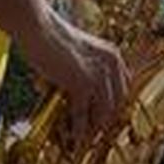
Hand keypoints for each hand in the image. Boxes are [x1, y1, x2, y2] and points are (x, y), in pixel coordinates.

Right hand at [16, 10, 127, 145]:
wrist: (39, 27)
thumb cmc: (52, 36)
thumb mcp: (81, 51)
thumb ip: (89, 67)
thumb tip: (87, 92)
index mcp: (113, 55)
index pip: (124, 87)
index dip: (115, 103)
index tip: (108, 114)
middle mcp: (111, 65)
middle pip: (117, 102)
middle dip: (107, 118)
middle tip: (97, 130)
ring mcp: (98, 75)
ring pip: (103, 111)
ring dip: (95, 126)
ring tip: (87, 136)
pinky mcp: (81, 84)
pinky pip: (82, 113)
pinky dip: (79, 127)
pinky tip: (76, 136)